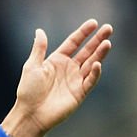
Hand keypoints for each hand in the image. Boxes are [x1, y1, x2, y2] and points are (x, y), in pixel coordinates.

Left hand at [1, 19, 112, 136]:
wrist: (30, 114)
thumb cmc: (28, 91)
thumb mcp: (32, 66)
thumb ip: (39, 49)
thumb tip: (39, 30)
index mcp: (57, 61)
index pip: (73, 43)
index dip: (83, 33)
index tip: (94, 22)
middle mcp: (68, 69)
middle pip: (87, 51)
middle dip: (97, 40)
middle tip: (108, 28)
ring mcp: (75, 80)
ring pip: (92, 64)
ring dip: (100, 54)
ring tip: (107, 43)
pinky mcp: (79, 93)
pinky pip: (90, 81)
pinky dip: (95, 73)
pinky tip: (97, 64)